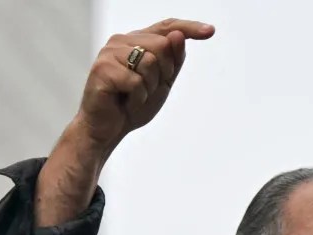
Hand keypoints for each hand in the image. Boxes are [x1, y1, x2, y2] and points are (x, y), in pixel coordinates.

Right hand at [35, 18, 213, 226]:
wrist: (107, 129)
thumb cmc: (132, 104)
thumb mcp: (162, 83)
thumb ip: (173, 60)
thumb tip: (179, 36)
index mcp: (136, 41)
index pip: (167, 27)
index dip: (189, 28)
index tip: (210, 31)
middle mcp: (121, 41)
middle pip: (162, 45)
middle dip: (163, 73)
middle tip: (146, 89)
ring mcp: (109, 53)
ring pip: (150, 62)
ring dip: (149, 87)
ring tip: (133, 96)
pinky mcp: (102, 69)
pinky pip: (136, 82)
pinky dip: (137, 98)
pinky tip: (125, 102)